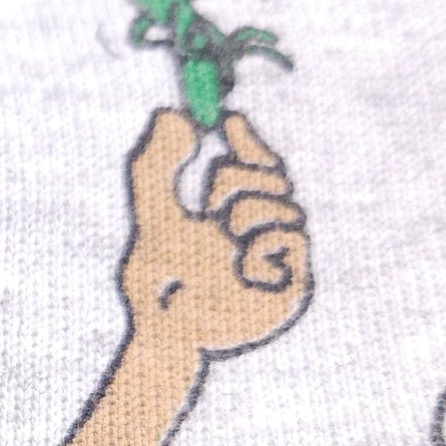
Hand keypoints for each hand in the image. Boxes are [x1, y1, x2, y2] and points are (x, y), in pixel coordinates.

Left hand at [120, 108, 310, 360]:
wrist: (164, 330)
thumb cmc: (156, 284)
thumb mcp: (153, 215)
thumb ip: (157, 167)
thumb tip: (170, 114)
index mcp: (233, 219)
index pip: (254, 168)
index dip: (247, 140)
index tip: (227, 120)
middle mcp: (261, 235)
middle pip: (275, 176)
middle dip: (237, 178)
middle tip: (209, 202)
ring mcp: (279, 260)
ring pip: (284, 204)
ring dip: (244, 212)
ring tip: (223, 240)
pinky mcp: (292, 286)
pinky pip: (292, 236)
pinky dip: (259, 244)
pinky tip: (241, 268)